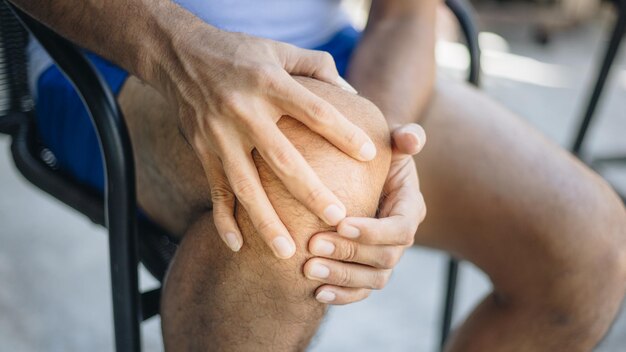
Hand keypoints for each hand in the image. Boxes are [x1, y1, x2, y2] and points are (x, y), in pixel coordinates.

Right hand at [156, 25, 377, 258]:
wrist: (179, 54)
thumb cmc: (240, 52)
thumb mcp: (280, 49)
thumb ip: (318, 67)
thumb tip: (353, 94)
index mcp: (269, 83)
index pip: (315, 111)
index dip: (343, 133)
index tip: (368, 156)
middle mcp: (244, 111)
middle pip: (282, 159)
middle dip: (310, 191)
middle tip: (337, 218)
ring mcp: (219, 135)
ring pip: (245, 185)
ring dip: (266, 221)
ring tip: (288, 252)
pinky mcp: (202, 151)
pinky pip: (215, 191)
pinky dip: (223, 220)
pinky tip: (237, 246)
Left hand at [304, 123, 426, 303]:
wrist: (361, 172)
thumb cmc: (375, 153)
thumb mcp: (391, 140)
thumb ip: (404, 138)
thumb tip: (413, 138)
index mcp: (410, 207)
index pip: (400, 228)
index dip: (373, 231)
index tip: (341, 223)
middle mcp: (402, 237)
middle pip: (384, 258)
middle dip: (348, 253)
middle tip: (313, 244)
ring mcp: (385, 257)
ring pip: (372, 280)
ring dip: (340, 277)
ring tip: (307, 269)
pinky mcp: (368, 270)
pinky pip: (360, 292)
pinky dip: (341, 296)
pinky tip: (315, 293)